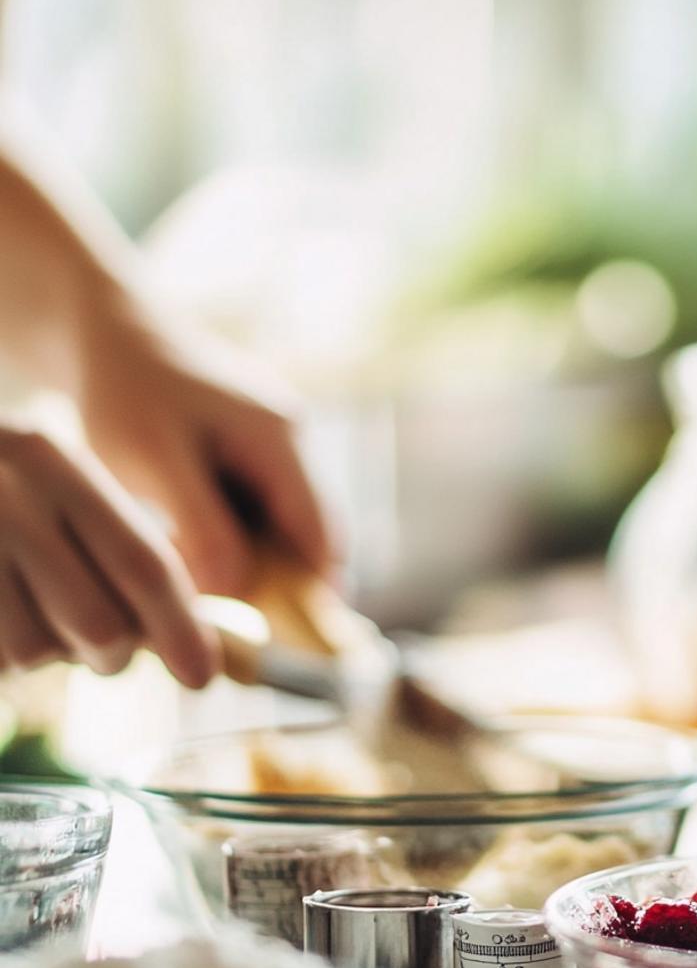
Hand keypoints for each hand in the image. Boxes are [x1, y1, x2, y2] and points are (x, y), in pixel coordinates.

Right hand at [0, 422, 218, 685]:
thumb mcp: (43, 485)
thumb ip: (114, 550)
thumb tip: (193, 637)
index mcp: (49, 456)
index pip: (143, 562)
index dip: (182, 630)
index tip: (203, 677)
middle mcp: (3, 490)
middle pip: (100, 624)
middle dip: (109, 652)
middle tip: (96, 644)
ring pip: (35, 653)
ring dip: (39, 655)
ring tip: (17, 610)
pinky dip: (2, 663)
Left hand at [77, 295, 333, 597]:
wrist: (103, 330)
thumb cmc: (124, 393)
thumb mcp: (155, 464)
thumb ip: (204, 528)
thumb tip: (241, 590)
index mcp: (281, 439)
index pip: (322, 533)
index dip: (316, 589)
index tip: (297, 637)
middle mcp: (291, 438)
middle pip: (309, 531)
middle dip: (284, 578)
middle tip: (249, 624)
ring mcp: (274, 440)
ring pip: (282, 521)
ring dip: (258, 558)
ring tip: (219, 591)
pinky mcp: (249, 446)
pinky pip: (259, 505)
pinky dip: (240, 535)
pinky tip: (202, 552)